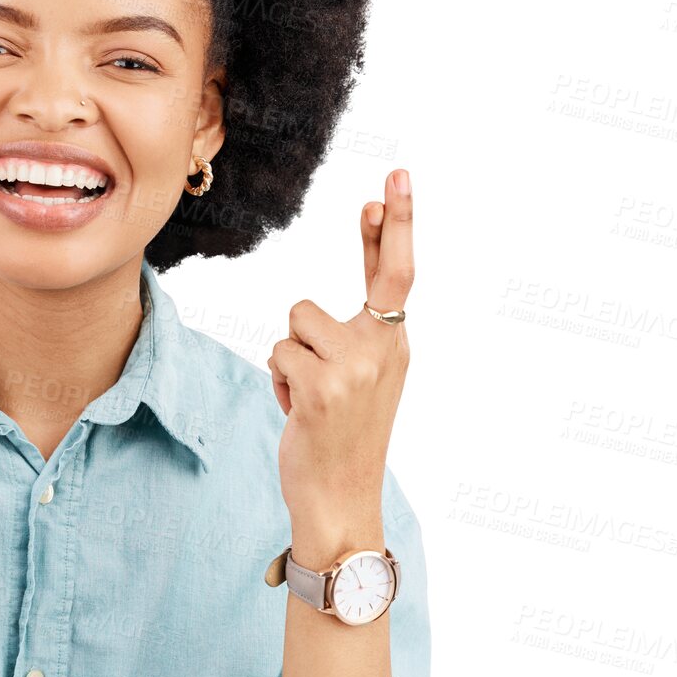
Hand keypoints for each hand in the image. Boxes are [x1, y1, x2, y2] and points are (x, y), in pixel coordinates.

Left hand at [266, 168, 412, 549]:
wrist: (340, 499)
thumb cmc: (337, 437)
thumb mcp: (355, 384)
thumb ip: (347, 342)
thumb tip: (306, 315)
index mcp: (394, 346)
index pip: (397, 276)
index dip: (396, 227)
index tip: (394, 182)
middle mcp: (386, 349)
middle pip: (382, 273)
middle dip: (393, 224)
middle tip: (393, 177)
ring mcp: (358, 366)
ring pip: (298, 319)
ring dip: (290, 355)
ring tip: (306, 394)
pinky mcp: (325, 385)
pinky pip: (280, 351)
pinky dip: (279, 380)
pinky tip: (298, 410)